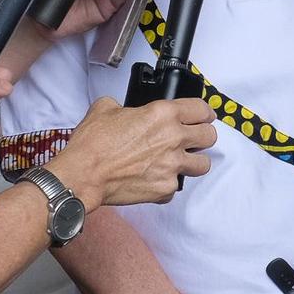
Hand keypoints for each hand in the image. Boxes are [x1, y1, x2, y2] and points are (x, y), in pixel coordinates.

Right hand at [48, 96, 216, 210]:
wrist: (83, 174)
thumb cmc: (92, 144)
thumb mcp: (105, 108)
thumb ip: (124, 105)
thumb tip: (126, 110)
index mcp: (164, 114)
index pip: (202, 110)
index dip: (203, 113)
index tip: (202, 117)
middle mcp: (174, 138)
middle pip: (210, 136)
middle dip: (202, 137)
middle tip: (192, 139)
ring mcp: (172, 165)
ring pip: (203, 164)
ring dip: (193, 162)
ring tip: (180, 162)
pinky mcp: (165, 188)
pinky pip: (176, 186)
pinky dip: (167, 184)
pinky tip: (154, 179)